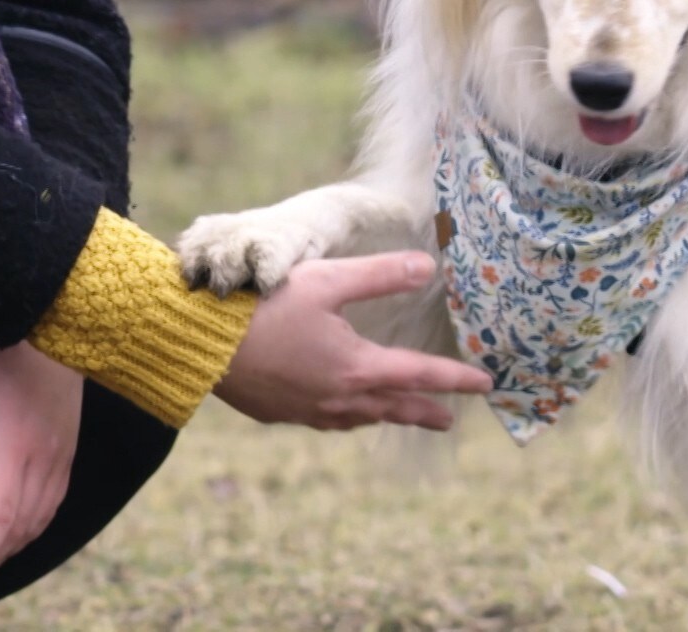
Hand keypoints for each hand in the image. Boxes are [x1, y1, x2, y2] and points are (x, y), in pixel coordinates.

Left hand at [0, 341, 81, 600]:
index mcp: (14, 444)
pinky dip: (28, 529)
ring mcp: (62, 457)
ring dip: (4, 549)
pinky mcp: (68, 452)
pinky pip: (52, 505)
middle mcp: (44, 458)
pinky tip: (7, 534)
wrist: (58, 321)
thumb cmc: (1, 347)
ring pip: (37, 522)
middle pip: (16, 529)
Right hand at [214, 251, 492, 429]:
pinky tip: (340, 411)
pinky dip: (347, 416)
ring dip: (385, 414)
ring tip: (397, 412)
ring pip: (360, 418)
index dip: (456, 378)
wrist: (202, 343)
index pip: (420, 374)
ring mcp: (309, 411)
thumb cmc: (263, 308)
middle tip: (449, 419)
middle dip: (425, 410)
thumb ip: (379, 275)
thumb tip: (427, 267)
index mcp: (357, 367)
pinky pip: (327, 420)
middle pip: (395, 406)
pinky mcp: (281, 414)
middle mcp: (339, 397)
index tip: (485, 383)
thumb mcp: (327, 281)